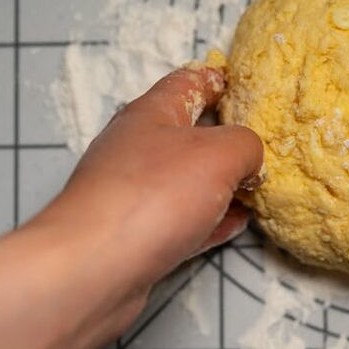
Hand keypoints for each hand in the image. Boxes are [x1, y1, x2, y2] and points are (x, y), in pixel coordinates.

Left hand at [0, 64, 261, 348]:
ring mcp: (130, 194)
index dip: (214, 79)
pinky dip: (209, 218)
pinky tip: (233, 224)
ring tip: (252, 188)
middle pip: (185, 134)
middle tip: (256, 143)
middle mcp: (135, 149)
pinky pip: (180, 220)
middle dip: (221, 138)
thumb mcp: (220, 154)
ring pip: (184, 180)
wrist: (92, 269)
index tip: (235, 81)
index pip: (186, 83)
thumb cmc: (155, 195)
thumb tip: (248, 160)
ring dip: (219, 183)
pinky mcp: (132, 237)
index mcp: (150, 115)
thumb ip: (245, 145)